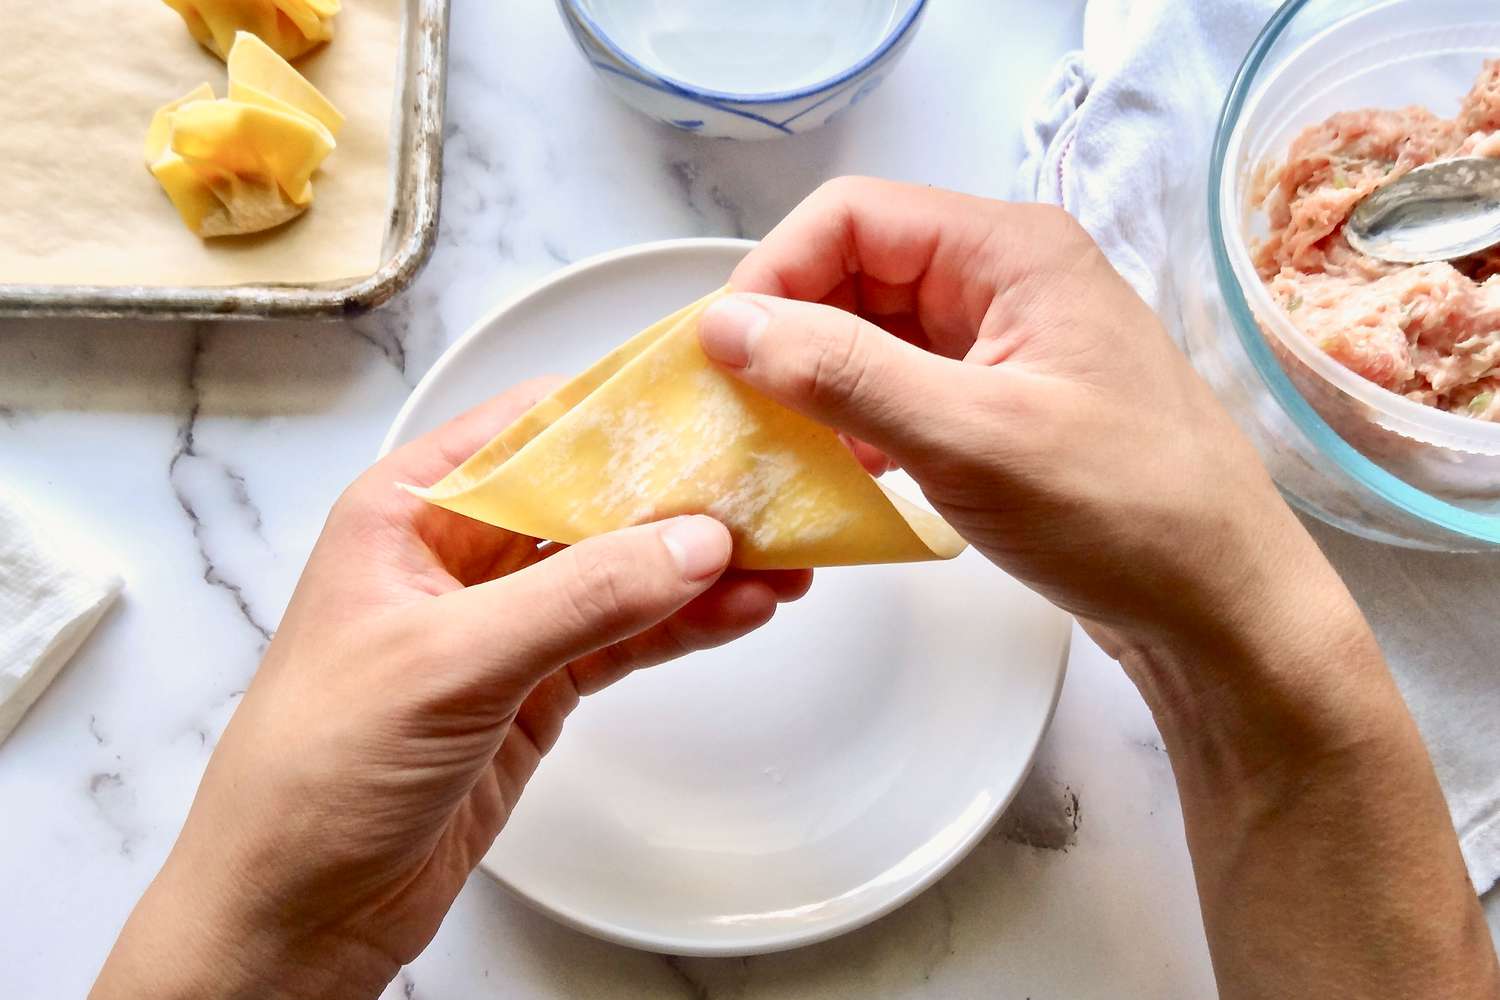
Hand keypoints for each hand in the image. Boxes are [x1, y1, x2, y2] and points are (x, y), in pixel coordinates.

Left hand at [93, 381, 809, 998]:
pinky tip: (742, 611)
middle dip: (680, 497)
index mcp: (410, 508)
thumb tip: (693, 543)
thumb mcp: (449, 662)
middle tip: (771, 490)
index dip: (622, 413)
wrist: (294, 912)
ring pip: (619, 571)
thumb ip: (578, 597)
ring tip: (785, 557)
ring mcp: (503, 622)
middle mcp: (458, 552)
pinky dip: (683, 626)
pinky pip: (624, 638)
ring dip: (698, 567)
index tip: (712, 406)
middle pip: (590, 498)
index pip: (532, 428)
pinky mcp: (536, 687)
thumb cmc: (315, 771)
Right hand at [701, 177, 1332, 658]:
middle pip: (858, 271)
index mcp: (1012, 250)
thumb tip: (729, 326)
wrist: (1220, 607)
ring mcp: (1007, 342)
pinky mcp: (1003, 402)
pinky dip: (859, 417)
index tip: (723, 354)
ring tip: (780, 444)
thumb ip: (843, 372)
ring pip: (875, 332)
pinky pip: (904, 385)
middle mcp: (1007, 279)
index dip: (776, 274)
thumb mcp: (970, 435)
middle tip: (738, 409)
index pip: (853, 217)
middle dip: (791, 331)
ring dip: (819, 380)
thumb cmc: (1124, 512)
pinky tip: (842, 467)